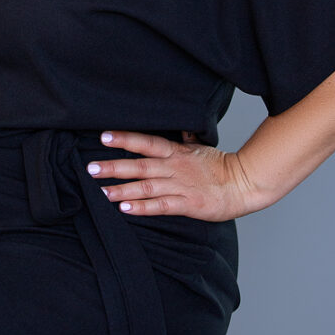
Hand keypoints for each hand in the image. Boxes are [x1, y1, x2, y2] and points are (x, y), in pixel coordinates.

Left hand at [87, 130, 252, 221]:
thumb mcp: (199, 147)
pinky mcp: (187, 205)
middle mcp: (174, 167)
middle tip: (90, 168)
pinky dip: (143, 207)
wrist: (244, 184)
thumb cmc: (220, 166)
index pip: (146, 142)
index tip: (103, 137)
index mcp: (176, 152)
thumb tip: (177, 125)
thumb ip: (183, 138)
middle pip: (139, 165)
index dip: (125, 139)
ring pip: (146, 187)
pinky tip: (125, 209)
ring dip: (122, 190)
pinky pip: (161, 206)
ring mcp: (180, 186)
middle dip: (114, 167)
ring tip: (101, 192)